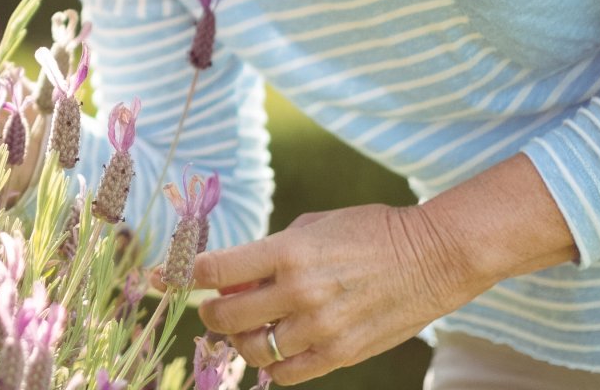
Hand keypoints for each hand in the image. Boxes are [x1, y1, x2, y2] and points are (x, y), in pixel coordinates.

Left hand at [192, 204, 491, 382]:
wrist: (434, 257)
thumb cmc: (371, 231)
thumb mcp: (314, 225)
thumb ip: (270, 252)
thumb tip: (233, 280)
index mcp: (288, 250)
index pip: (214, 270)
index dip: (182, 275)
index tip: (165, 277)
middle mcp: (299, 290)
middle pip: (224, 316)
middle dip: (209, 313)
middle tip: (215, 308)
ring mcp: (320, 326)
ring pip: (251, 349)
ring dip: (243, 339)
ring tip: (254, 327)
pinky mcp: (340, 353)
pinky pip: (285, 373)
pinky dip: (272, 364)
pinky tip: (277, 348)